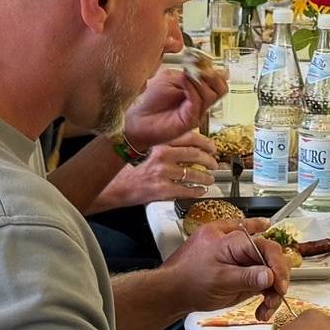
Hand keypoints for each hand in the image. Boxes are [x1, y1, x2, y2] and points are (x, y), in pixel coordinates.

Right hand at [100, 134, 220, 207]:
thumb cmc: (127, 169)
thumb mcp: (145, 150)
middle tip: (214, 164)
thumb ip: (163, 146)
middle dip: (209, 160)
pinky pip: (186, 190)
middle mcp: (162, 155)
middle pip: (194, 154)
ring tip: (210, 179)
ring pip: (193, 173)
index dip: (204, 142)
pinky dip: (197, 191)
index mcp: (159, 143)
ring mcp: (163, 173)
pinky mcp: (162, 189)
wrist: (114, 186)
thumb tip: (185, 146)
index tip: (211, 147)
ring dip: (205, 177)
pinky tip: (201, 191)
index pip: (189, 137)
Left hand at [123, 61, 225, 149]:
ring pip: (214, 94)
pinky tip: (183, 83)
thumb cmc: (151, 100)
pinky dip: (193, 89)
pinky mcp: (191, 120)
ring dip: (201, 80)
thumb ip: (188, 73)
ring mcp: (198, 112)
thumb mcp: (170, 78)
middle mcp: (201, 102)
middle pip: (222, 87)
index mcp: (197, 90)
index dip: (211, 67)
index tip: (199, 58)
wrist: (139, 119)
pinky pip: (199, 102)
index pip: (217, 79)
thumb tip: (201, 66)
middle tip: (199, 68)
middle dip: (212, 74)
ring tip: (187, 76)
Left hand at [163, 219, 290, 314]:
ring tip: (265, 308)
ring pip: (266, 267)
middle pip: (269, 256)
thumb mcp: (220, 281)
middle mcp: (235, 243)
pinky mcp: (237, 269)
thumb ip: (247, 278)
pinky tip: (265, 305)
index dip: (276, 265)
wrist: (171, 292)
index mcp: (228, 238)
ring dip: (270, 289)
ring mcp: (237, 256)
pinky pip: (258, 276)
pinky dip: (262, 291)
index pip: (264, 246)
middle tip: (275, 298)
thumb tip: (270, 275)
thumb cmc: (188, 282)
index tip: (280, 285)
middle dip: (276, 279)